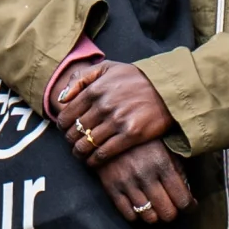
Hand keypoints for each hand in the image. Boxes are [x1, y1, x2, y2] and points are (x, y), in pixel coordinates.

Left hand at [50, 57, 172, 164]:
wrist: (167, 89)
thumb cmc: (136, 78)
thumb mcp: (107, 67)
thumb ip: (81, 78)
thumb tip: (61, 99)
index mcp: (95, 89)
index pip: (66, 115)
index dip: (63, 126)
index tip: (67, 130)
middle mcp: (103, 106)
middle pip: (75, 132)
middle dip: (71, 140)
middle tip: (74, 142)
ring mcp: (117, 121)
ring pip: (87, 144)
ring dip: (80, 152)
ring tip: (81, 153)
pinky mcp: (131, 134)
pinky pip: (104, 153)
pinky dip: (94, 160)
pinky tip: (93, 161)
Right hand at [97, 141, 192, 224]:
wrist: (107, 130)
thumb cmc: (143, 140)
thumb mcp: (165, 148)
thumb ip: (178, 171)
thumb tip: (187, 195)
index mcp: (163, 164)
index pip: (183, 199)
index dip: (189, 207)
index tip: (189, 206)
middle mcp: (146, 176)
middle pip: (167, 213)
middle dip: (172, 213)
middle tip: (172, 207)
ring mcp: (127, 183)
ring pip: (149, 217)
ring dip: (155, 216)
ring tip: (156, 208)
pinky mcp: (111, 187)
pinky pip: (128, 214)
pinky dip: (137, 215)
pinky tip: (140, 206)